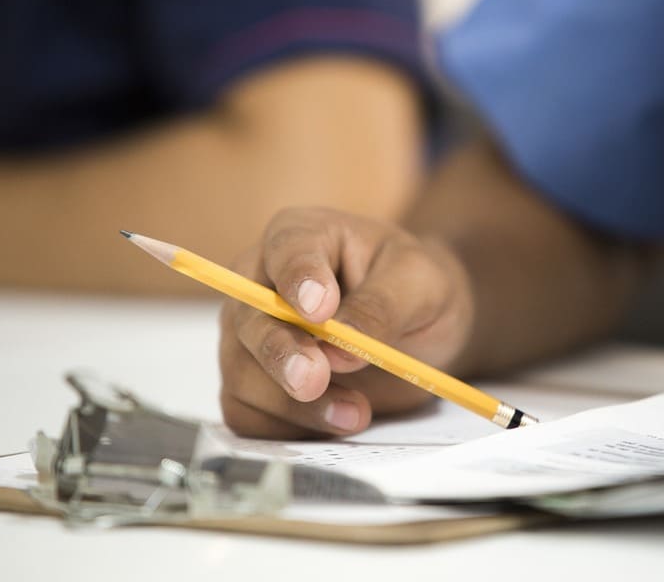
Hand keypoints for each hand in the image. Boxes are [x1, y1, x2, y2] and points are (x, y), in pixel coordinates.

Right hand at [218, 207, 473, 438]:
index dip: (297, 279)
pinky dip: (288, 428)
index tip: (318, 311)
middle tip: (315, 379)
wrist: (421, 328)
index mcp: (301, 236)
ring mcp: (251, 337)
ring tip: (355, 413)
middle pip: (248, 320)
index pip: (285, 251)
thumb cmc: (414, 289)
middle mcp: (261, 283)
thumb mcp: (418, 283)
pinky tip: (334, 423)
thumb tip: (340, 347)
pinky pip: (248, 414)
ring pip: (243, 375)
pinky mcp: (255, 385)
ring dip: (293, 403)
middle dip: (280, 354)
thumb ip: (380, 307)